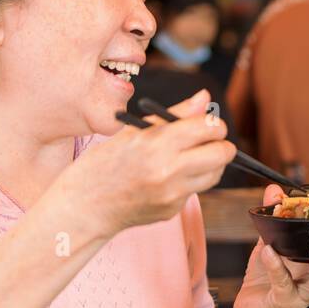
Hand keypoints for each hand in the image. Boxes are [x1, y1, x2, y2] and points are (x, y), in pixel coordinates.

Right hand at [56, 89, 234, 237]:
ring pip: (215, 174)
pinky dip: (189, 181)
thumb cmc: (106, 162)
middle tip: (211, 141)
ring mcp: (172, 194)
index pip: (208, 128)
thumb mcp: (135, 130)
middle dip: (221, 144)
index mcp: (157, 143)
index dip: (214, 124)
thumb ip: (175, 114)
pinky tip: (167, 178)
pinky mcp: (172, 210)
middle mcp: (169, 170)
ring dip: (210, 164)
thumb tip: (205, 98)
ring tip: (189, 158)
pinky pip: (195, 190)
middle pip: (222, 154)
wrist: (86, 204)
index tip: (209, 124)